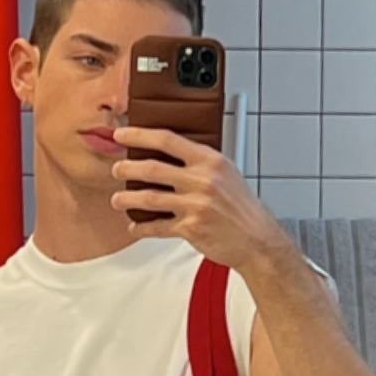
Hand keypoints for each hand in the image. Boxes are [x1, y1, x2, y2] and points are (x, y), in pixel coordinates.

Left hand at [110, 126, 287, 271]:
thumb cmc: (242, 208)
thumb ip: (200, 163)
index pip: (168, 140)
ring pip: (150, 197)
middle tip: (117, 169)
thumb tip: (171, 153)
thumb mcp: (227, 173)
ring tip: (117, 199)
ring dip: (127, 198)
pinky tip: (135, 226)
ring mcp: (195, 205)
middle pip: (153, 168)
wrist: (257, 240)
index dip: (140, 135)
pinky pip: (158, 227)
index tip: (123, 136)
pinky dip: (143, 228)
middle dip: (127, 168)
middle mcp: (202, 180)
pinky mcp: (191, 229)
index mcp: (210, 161)